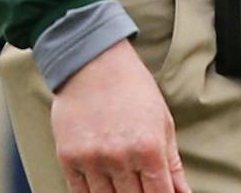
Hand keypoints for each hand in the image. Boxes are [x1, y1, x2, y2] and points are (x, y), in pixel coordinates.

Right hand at [49, 40, 192, 192]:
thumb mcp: (163, 122)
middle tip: (139, 186)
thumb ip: (172, 164)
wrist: (93, 60)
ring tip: (121, 185)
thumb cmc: (133, 88)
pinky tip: (102, 188)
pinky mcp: (68, 156)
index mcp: (149, 148)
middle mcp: (120, 156)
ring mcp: (92, 158)